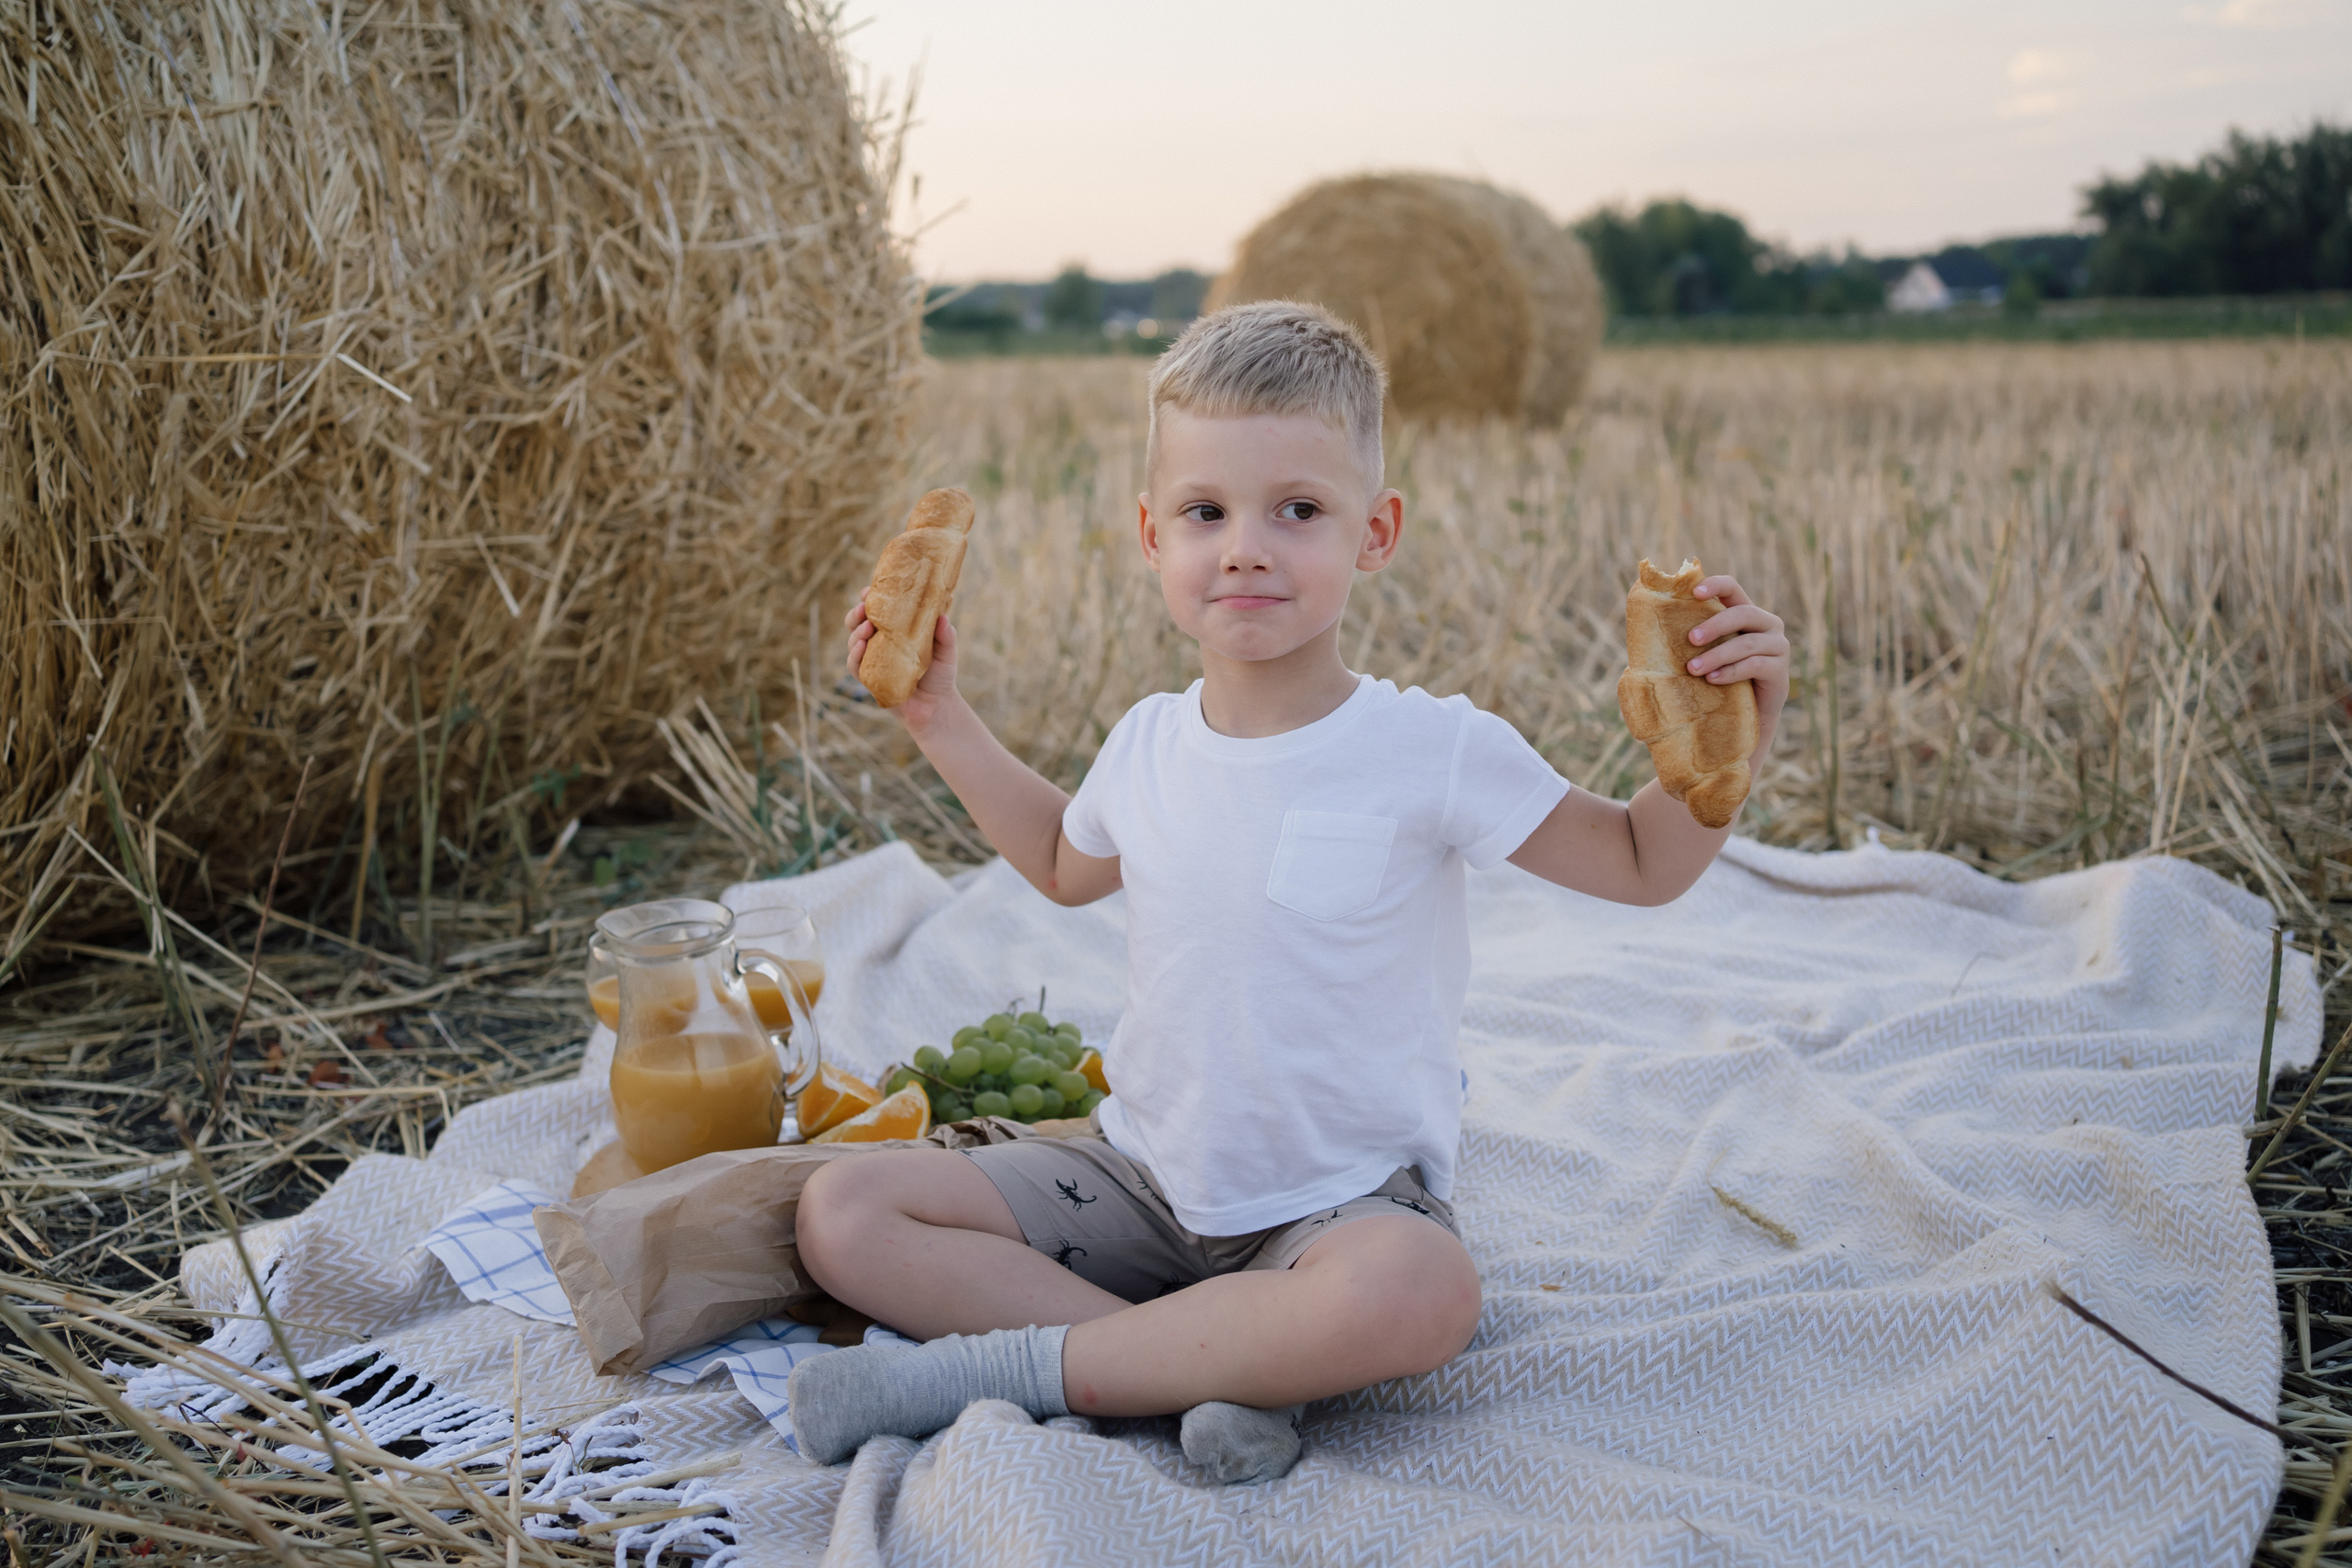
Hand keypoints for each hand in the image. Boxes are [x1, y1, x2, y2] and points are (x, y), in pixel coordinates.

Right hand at [844, 589, 960, 730]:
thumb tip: (943, 618)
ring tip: (867, 627)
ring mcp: (873, 660)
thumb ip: (946, 635)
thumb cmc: (941, 674)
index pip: (877, 610)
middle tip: (864, 608)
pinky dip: (855, 655)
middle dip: (857, 613)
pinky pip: (855, 666)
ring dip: (856, 632)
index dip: (870, 598)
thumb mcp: (947, 651)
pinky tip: (861, 647)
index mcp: (895, 630)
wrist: (937, 707)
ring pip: (853, 641)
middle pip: (858, 622)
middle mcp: (880, 643)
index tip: (869, 591)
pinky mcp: (870, 679)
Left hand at [1688, 575, 1788, 745]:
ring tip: (1693, 669)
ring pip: (1748, 643)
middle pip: (1743, 613)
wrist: (1744, 719)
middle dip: (1715, 625)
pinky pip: (1756, 665)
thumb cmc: (1715, 682)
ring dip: (1718, 654)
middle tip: (1690, 639)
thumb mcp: (1700, 657)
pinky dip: (1731, 672)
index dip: (1716, 585)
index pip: (1733, 588)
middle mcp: (1766, 624)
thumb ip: (1684, 642)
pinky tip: (1712, 680)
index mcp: (1744, 613)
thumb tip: (1639, 633)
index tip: (1694, 593)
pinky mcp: (1780, 671)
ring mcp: (1777, 646)